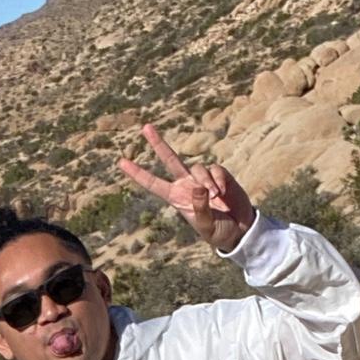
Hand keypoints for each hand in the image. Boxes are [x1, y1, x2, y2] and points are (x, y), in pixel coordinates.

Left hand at [118, 125, 255, 253]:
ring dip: (207, 181)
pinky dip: (218, 179)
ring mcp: (202, 179)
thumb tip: (199, 187)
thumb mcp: (206, 226)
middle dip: (158, 143)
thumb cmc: (218, 232)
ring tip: (216, 197)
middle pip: (170, 160)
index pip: (153, 183)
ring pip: (198, 167)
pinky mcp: (219, 174)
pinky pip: (215, 168)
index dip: (138, 173)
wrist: (239, 229)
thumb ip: (201, 208)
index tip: (121, 162)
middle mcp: (186, 185)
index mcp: (176, 198)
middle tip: (145, 127)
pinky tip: (223, 192)